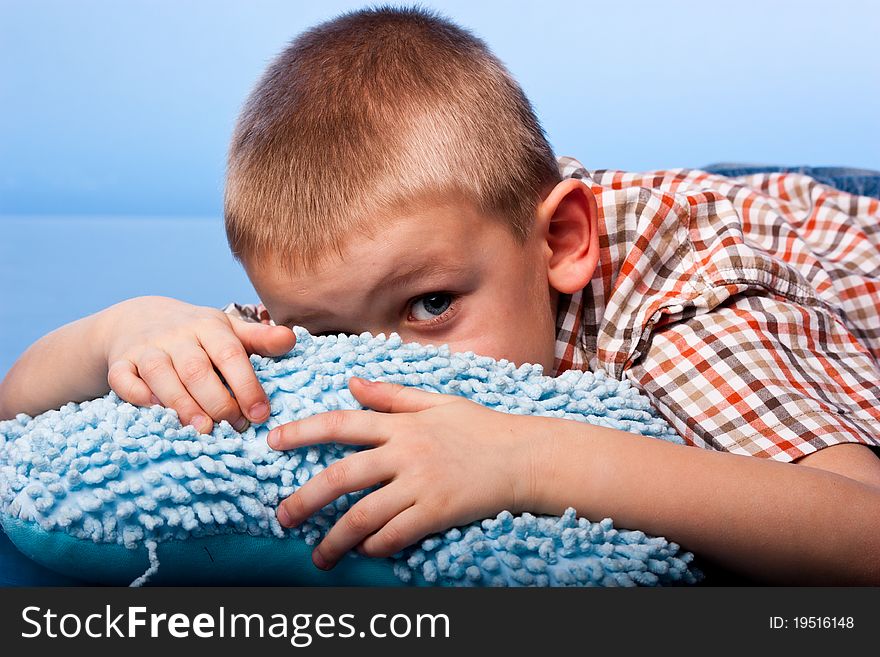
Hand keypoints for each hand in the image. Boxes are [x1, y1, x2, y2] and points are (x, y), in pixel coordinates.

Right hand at [101, 295, 295, 433]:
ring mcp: (146, 348)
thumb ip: (260, 340)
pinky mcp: (120, 362)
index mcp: (209, 326)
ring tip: (203, 430)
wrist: (139, 317)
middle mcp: (176, 335)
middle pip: (197, 370)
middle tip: (234, 428)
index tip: (261, 414)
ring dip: (182, 406)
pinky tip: (158, 415)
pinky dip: (138, 397)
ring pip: (161, 376)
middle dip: (218, 403)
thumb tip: (292, 339)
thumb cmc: (196, 334)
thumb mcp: (228, 331)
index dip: (247, 386)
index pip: (231, 354)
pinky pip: (124, 380)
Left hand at [268, 376, 539, 569]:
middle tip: (282, 516)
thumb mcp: (437, 402)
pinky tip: (364, 552)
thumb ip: (392, 394)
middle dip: (305, 499)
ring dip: (334, 538)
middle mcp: (405, 453)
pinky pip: (396, 534)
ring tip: (318, 555)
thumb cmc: (482, 427)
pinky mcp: (437, 512)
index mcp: (401, 424)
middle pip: (341, 476)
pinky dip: (375, 546)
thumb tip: (352, 382)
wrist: (525, 457)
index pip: (341, 423)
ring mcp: (420, 485)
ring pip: (363, 515)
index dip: (302, 432)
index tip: (273, 442)